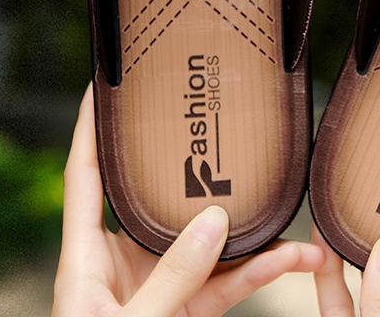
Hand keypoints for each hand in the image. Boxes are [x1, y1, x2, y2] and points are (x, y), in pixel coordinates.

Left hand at [52, 85, 324, 316]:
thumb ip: (169, 281)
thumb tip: (213, 224)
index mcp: (86, 259)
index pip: (85, 176)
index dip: (89, 128)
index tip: (105, 85)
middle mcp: (124, 261)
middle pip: (160, 199)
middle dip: (199, 168)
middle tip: (226, 127)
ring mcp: (161, 282)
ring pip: (207, 240)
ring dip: (250, 228)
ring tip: (288, 202)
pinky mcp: (188, 308)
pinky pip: (228, 280)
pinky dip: (262, 270)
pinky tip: (295, 259)